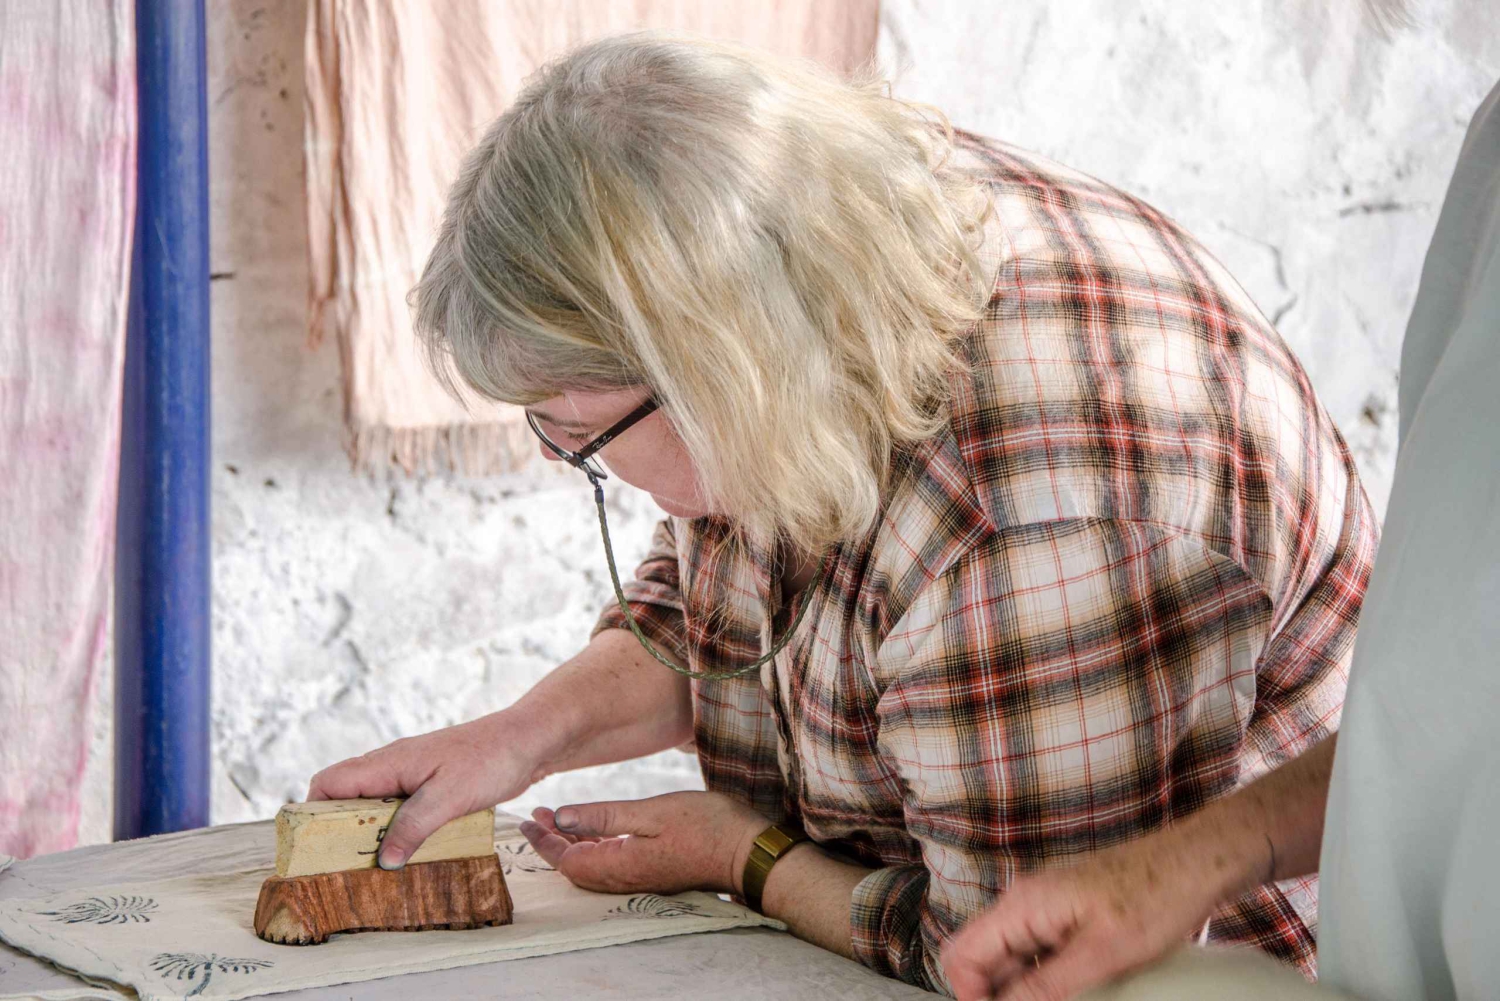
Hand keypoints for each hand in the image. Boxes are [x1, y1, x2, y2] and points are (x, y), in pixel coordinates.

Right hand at [307, 711, 543, 869]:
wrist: (526, 741)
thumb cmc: (489, 759)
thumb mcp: (448, 797)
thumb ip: (413, 826)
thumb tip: (382, 859)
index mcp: (387, 763)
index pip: (328, 783)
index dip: (312, 811)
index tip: (313, 845)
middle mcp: (392, 767)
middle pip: (344, 798)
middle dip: (338, 830)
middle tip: (346, 864)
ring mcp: (410, 775)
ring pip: (372, 805)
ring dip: (370, 832)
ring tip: (375, 865)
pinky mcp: (428, 786)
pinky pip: (399, 808)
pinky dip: (396, 829)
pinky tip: (408, 851)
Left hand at [520, 792, 766, 895]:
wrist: (749, 853)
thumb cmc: (706, 827)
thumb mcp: (651, 812)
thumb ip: (604, 816)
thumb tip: (562, 818)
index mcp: (619, 865)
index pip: (566, 858)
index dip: (542, 840)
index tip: (528, 819)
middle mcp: (624, 878)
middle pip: (574, 866)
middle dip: (552, 841)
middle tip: (538, 816)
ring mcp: (639, 878)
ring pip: (591, 865)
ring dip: (572, 843)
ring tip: (559, 819)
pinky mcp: (652, 872)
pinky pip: (610, 863)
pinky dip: (594, 846)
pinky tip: (595, 830)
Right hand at [940, 825, 1254, 1000]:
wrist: (1195, 862)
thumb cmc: (1156, 897)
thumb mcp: (1102, 955)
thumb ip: (1046, 987)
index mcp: (1022, 905)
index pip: (961, 956)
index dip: (971, 996)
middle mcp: (1024, 901)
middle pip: (982, 958)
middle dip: (998, 995)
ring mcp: (1043, 905)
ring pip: (1010, 958)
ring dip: (1024, 989)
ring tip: (1066, 998)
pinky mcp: (1064, 912)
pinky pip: (1036, 950)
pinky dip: (1045, 976)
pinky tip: (1076, 991)